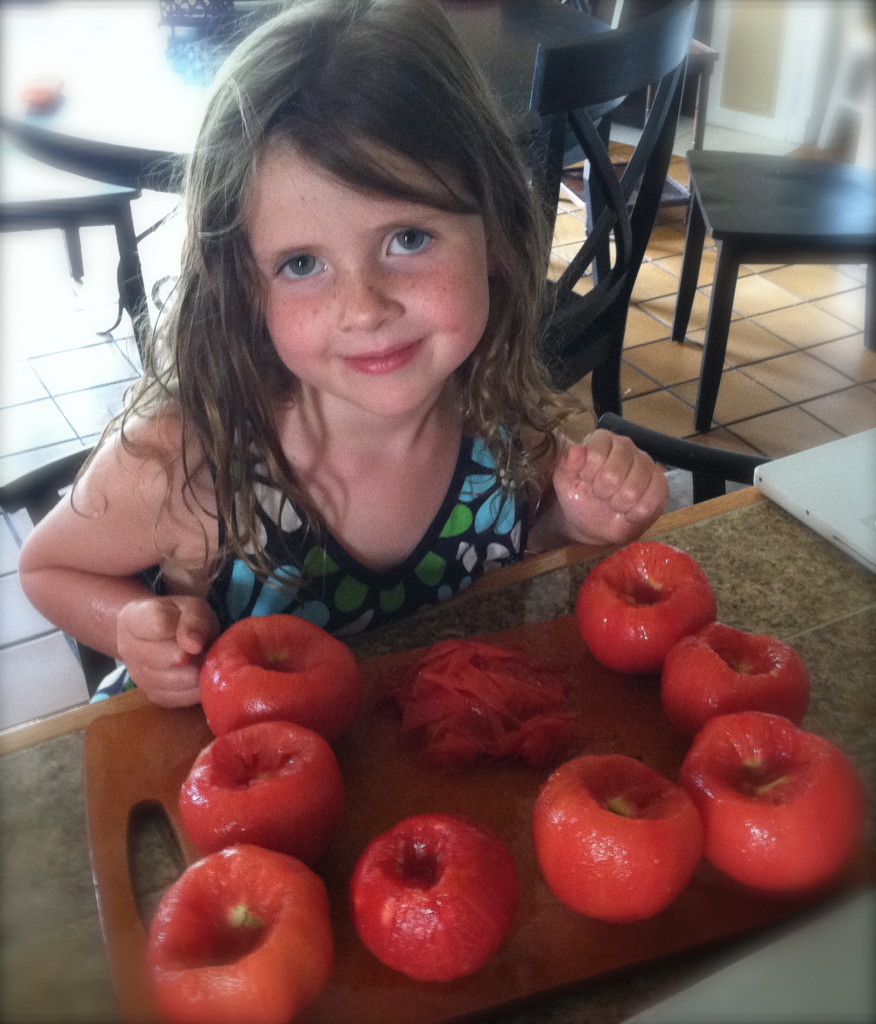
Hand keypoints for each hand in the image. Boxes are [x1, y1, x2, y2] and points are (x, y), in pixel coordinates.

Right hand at [116, 596, 219, 707]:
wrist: (167, 637)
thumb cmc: (180, 619)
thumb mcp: (192, 608)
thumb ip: (193, 620)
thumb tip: (193, 645)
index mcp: (131, 619)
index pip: (156, 624)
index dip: (182, 631)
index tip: (194, 635)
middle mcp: (127, 649)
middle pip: (164, 659)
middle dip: (191, 655)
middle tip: (202, 650)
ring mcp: (138, 677)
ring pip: (173, 682)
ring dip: (195, 672)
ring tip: (200, 660)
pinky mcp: (153, 696)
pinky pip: (179, 698)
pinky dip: (195, 688)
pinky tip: (197, 675)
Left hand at [550, 430, 668, 546]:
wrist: (593, 524)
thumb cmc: (579, 497)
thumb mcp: (565, 483)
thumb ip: (567, 465)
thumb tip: (577, 450)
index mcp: (601, 440)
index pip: (597, 453)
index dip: (589, 474)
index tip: (585, 482)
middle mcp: (626, 446)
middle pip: (615, 471)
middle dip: (604, 492)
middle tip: (601, 496)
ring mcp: (646, 463)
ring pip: (635, 487)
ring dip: (619, 504)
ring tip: (614, 504)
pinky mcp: (660, 483)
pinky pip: (655, 497)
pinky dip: (638, 511)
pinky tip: (629, 512)